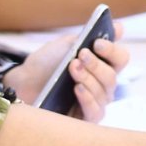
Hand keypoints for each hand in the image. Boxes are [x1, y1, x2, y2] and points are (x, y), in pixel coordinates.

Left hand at [9, 35, 130, 122]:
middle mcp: (103, 85)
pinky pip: (96, 112)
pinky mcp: (85, 118)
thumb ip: (90, 37)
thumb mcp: (67, 45)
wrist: (24, 82)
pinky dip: (88, 98)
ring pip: (104, 93)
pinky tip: (77, 88)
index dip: (112, 50)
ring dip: (88, 79)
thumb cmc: (47, 63)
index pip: (121, 58)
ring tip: (72, 69)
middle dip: (96, 65)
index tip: (97, 43)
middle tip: (79, 55)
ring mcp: (96, 102)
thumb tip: (119, 27)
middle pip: (112, 77)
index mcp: (103, 65)